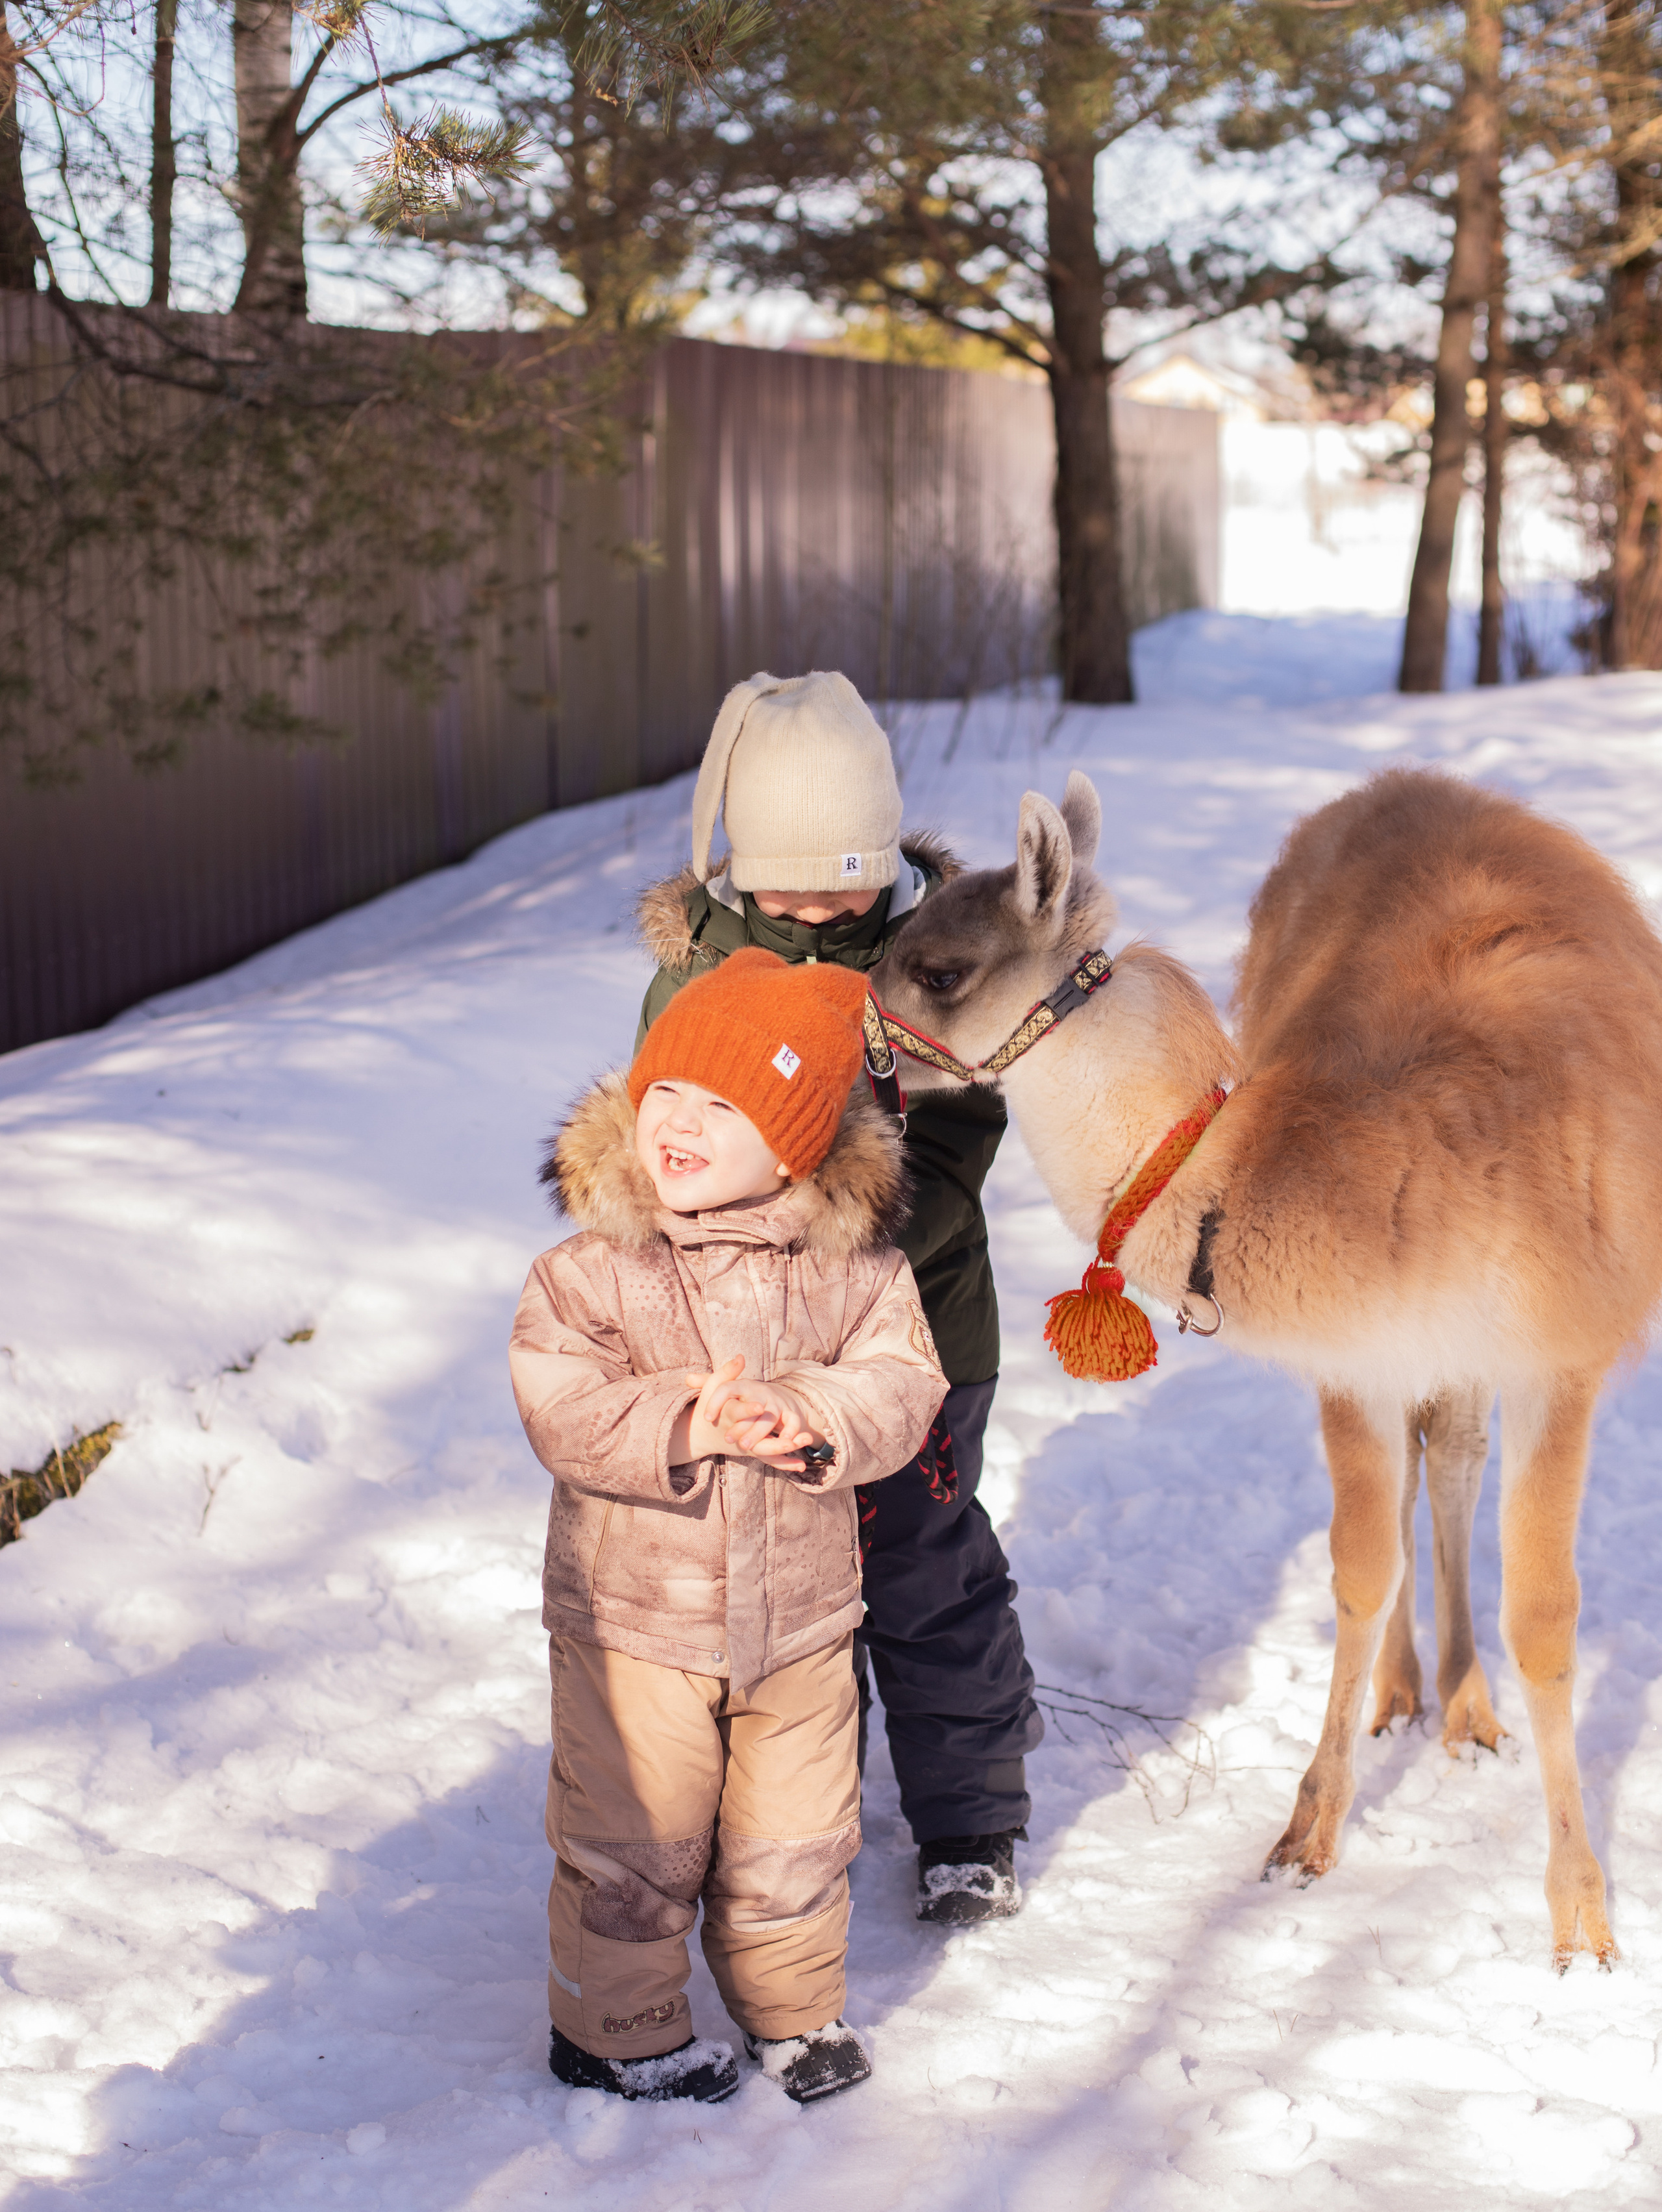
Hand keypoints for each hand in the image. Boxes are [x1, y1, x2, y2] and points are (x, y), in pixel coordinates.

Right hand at [669, 1355, 824, 1472]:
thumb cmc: (710, 1407)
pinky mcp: (753, 1452)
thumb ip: (727, 1372)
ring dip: (786, 1449)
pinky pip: (770, 1460)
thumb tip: (740, 1357)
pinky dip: (785, 1463)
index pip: (737, 1413)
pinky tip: (801, 1466)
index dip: (748, 1409)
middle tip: (793, 1439)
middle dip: (775, 1439)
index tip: (761, 1406)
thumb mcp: (714, 1387)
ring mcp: (746, 1445)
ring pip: (766, 1451)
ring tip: (805, 1441)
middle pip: (756, 1439)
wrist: (701, 1434)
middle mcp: (737, 1434)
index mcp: (727, 1416)